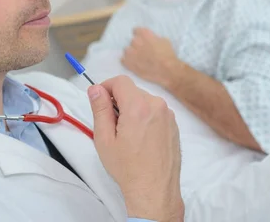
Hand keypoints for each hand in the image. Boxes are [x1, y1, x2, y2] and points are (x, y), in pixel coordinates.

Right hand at [88, 76, 183, 221]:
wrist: (154, 189)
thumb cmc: (129, 168)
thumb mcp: (104, 139)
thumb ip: (100, 109)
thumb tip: (96, 90)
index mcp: (139, 107)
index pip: (120, 81)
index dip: (106, 86)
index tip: (99, 98)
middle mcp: (157, 106)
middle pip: (132, 91)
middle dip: (119, 101)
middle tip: (111, 124)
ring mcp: (168, 115)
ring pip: (144, 101)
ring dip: (133, 109)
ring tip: (127, 134)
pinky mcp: (174, 124)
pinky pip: (155, 111)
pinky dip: (145, 117)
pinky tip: (140, 138)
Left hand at [121, 27, 180, 87]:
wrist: (166, 70)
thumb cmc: (168, 54)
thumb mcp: (164, 40)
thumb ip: (154, 38)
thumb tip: (152, 39)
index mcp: (144, 34)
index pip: (136, 30)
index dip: (140, 34)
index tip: (142, 38)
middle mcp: (135, 41)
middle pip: (132, 41)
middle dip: (137, 45)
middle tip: (143, 50)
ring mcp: (130, 53)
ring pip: (127, 50)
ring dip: (131, 53)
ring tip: (138, 58)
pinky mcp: (128, 64)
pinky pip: (123, 60)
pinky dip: (127, 61)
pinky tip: (134, 64)